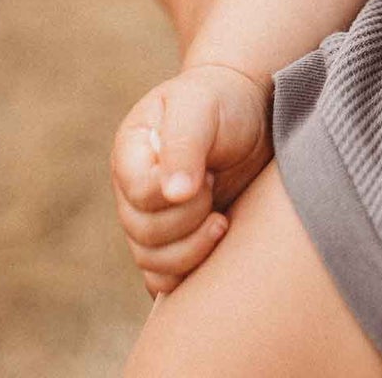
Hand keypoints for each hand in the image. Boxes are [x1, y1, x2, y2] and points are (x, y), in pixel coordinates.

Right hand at [111, 63, 271, 294]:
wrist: (250, 111)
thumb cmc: (223, 100)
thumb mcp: (203, 106)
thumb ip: (185, 144)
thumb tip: (172, 194)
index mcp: (131, 153)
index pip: (139, 195)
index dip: (176, 194)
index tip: (208, 171)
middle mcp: (133, 191)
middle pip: (144, 234)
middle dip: (189, 218)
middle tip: (216, 188)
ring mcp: (151, 220)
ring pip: (152, 263)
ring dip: (192, 249)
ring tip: (222, 219)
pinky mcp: (174, 242)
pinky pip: (163, 280)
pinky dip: (188, 274)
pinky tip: (217, 248)